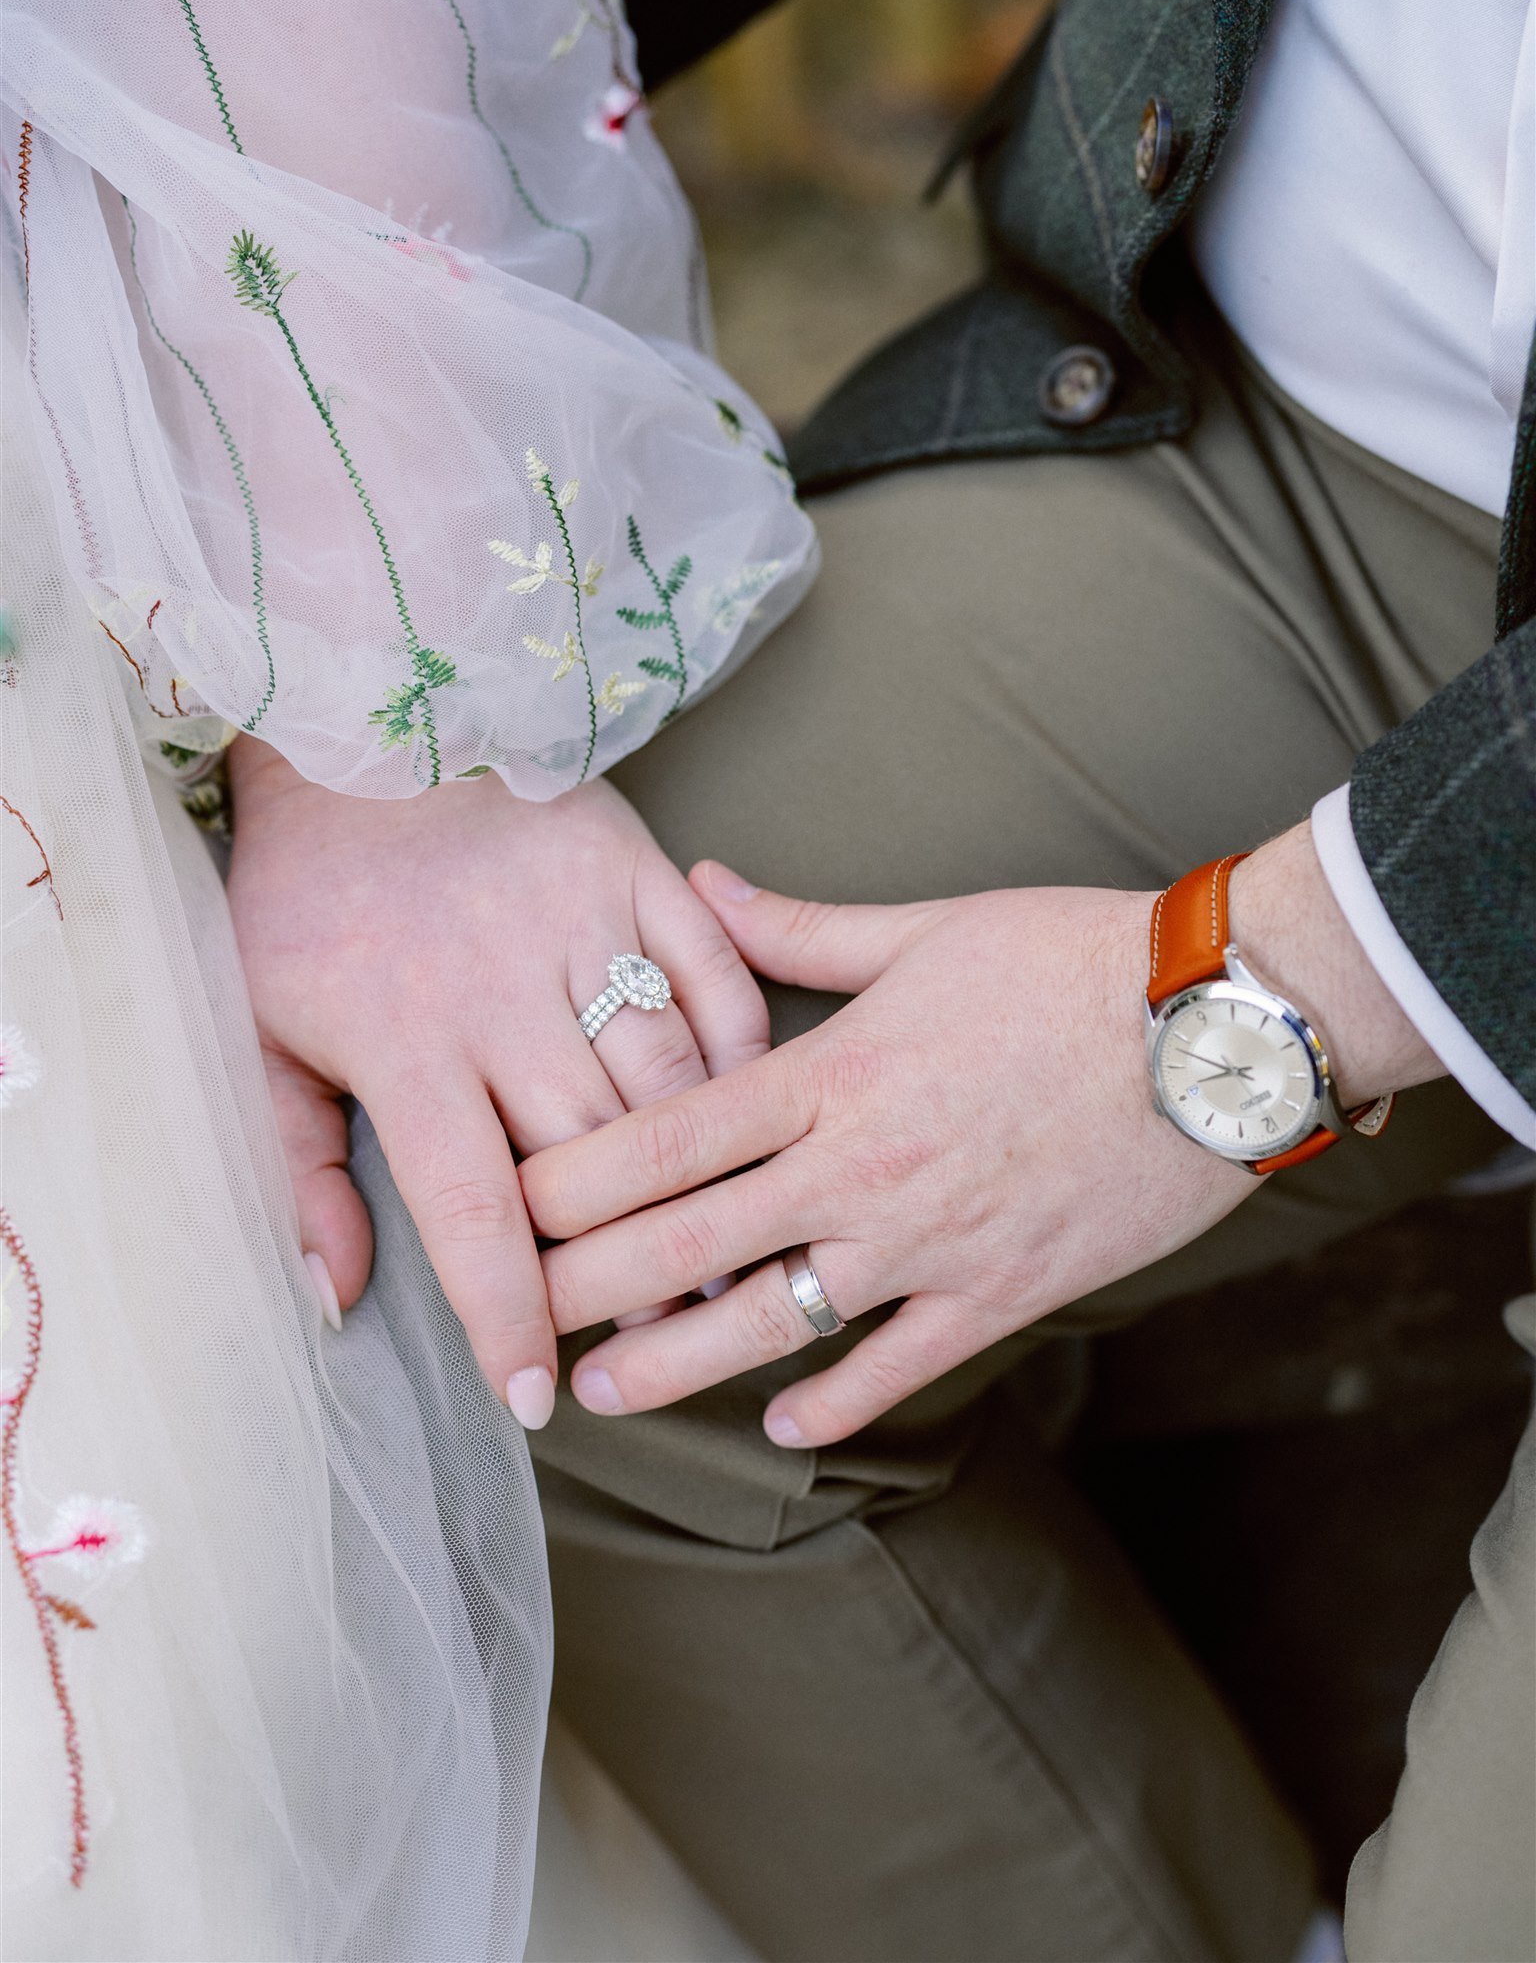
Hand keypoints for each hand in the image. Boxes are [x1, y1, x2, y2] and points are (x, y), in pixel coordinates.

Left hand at [225, 738, 767, 1424]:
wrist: (368, 727)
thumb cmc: (309, 896)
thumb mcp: (263, 1029)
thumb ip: (298, 1168)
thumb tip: (336, 1296)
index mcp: (406, 1038)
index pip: (476, 1210)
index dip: (512, 1314)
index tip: (541, 1395)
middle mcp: (505, 991)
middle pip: (596, 1158)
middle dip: (629, 1265)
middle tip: (654, 1337)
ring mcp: (585, 925)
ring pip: (669, 1081)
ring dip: (703, 1178)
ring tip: (723, 1254)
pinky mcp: (642, 871)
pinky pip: (719, 980)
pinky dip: (745, 1057)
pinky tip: (754, 1120)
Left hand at [520, 823, 1439, 1447]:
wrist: (1215, 1027)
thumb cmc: (1069, 960)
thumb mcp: (924, 929)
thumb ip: (795, 929)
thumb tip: (694, 885)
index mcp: (832, 1075)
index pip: (665, 1140)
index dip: (570, 1182)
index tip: (506, 1206)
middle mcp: (861, 1171)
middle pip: (688, 1244)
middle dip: (588, 1288)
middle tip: (519, 1312)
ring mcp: (929, 1244)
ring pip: (773, 1325)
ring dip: (677, 1367)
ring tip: (605, 1395)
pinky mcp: (1000, 1292)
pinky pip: (897, 1366)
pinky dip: (835, 1400)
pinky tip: (783, 1423)